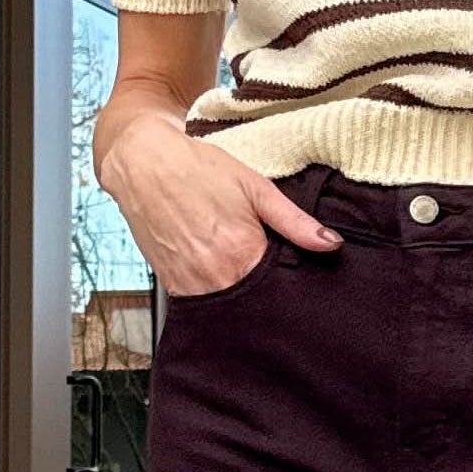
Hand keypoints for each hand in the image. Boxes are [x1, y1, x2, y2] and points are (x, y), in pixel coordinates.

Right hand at [93, 104, 339, 294]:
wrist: (142, 161)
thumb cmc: (198, 169)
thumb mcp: (255, 188)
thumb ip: (294, 222)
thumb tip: (330, 244)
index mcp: (241, 255)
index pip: (280, 292)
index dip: (291, 288)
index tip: (296, 281)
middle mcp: (214, 278)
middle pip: (255, 305)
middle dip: (267, 297)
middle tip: (272, 279)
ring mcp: (190, 287)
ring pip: (228, 309)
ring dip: (241, 297)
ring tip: (244, 274)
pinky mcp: (172, 287)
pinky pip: (202, 305)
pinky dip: (217, 295)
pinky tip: (221, 275)